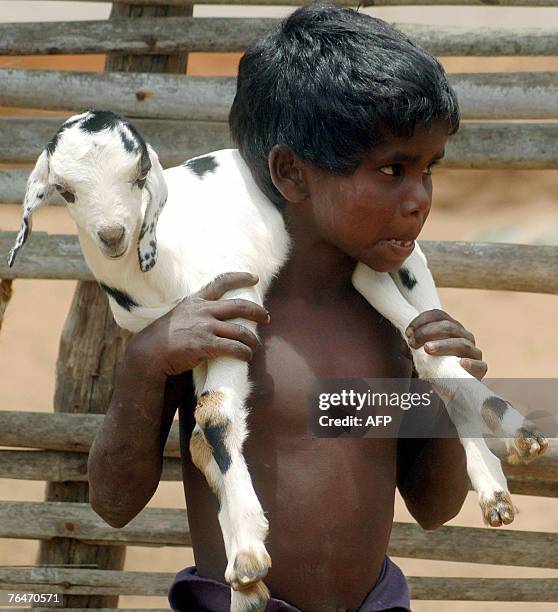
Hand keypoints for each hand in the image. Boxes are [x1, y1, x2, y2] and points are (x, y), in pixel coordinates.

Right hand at [127, 272, 269, 376]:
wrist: (149, 353)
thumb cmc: (162, 338)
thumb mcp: (177, 315)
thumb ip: (194, 313)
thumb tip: (211, 316)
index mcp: (195, 301)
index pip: (220, 282)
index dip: (240, 277)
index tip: (253, 277)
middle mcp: (202, 311)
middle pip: (239, 306)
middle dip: (257, 311)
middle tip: (267, 317)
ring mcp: (205, 327)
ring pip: (240, 331)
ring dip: (252, 340)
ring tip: (254, 346)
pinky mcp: (206, 345)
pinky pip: (234, 348)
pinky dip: (244, 352)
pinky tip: (247, 356)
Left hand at [404, 309, 486, 380]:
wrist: (449, 387)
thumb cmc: (433, 366)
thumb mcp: (419, 354)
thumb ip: (413, 347)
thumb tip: (405, 345)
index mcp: (450, 327)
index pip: (438, 315)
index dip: (422, 320)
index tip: (408, 332)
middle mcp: (464, 335)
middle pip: (448, 326)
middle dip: (427, 332)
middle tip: (412, 342)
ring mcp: (473, 351)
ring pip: (462, 343)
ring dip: (443, 345)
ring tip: (427, 349)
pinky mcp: (480, 369)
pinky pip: (479, 365)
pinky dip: (470, 363)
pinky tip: (461, 364)